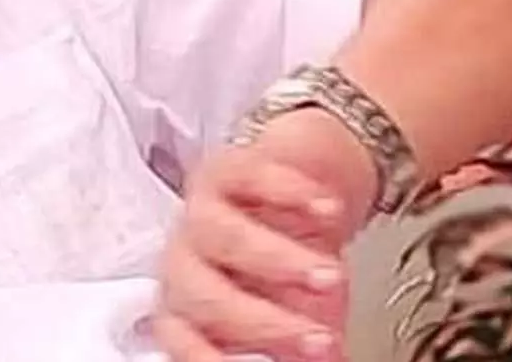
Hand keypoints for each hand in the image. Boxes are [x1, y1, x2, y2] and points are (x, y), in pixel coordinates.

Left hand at [154, 122, 368, 361]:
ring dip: (282, 260)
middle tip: (319, 339)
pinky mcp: (227, 168)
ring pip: (225, 237)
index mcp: (190, 311)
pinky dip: (293, 194)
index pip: (180, 340)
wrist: (305, 193)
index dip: (209, 357)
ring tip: (331, 276)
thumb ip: (304, 353)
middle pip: (204, 296)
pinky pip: (249, 177)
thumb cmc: (291, 270)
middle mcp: (185, 263)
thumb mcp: (301, 320)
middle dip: (265, 322)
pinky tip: (328, 211)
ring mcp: (201, 212)